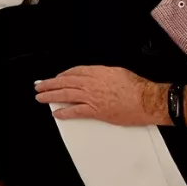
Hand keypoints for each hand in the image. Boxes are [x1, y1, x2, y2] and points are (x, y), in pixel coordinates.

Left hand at [34, 66, 166, 126]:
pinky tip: (57, 113)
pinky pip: (76, 111)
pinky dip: (65, 112)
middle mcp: (92, 83)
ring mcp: (92, 98)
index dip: (62, 75)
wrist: (146, 100)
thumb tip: (97, 76)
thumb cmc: (137, 87)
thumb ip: (104, 74)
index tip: (56, 78)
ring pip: (66, 95)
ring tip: (41, 97)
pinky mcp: (96, 111)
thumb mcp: (118, 72)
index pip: (74, 72)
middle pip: (65, 82)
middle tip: (39, 86)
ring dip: (51, 96)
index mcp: (98, 72)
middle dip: (50, 84)